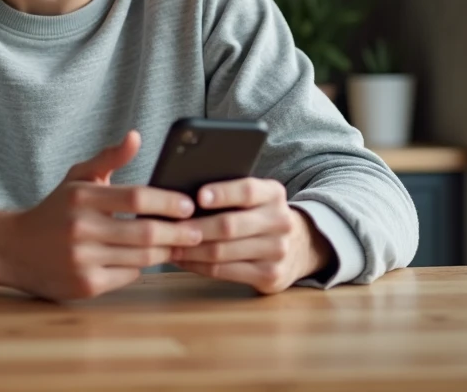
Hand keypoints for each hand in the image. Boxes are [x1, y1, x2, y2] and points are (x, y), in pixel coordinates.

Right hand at [0, 130, 202, 301]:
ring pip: (142, 257)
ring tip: (182, 242)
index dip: (168, 201)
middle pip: (145, 232)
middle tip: (198, 229)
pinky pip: (129, 275)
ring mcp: (82, 260)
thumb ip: (109, 158)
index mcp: (81, 198)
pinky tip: (148, 258)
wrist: (13, 249)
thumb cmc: (55, 210)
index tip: (189, 203)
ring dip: (166, 250)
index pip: (136, 197)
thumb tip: (136, 136)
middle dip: (178, 232)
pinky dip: (142, 266)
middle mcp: (80, 229)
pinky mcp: (85, 285)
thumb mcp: (77, 179)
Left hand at [170, 178, 332, 293]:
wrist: (300, 245)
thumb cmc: (258, 215)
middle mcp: (280, 222)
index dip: (222, 193)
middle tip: (166, 227)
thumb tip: (180, 193)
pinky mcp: (271, 276)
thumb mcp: (255, 197)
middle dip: (193, 228)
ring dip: (189, 250)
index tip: (198, 196)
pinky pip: (224, 272)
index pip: (247, 191)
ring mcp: (278, 251)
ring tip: (166, 244)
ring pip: (222, 252)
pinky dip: (197, 266)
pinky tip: (182, 260)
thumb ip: (229, 192)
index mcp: (273, 194)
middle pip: (229, 226)